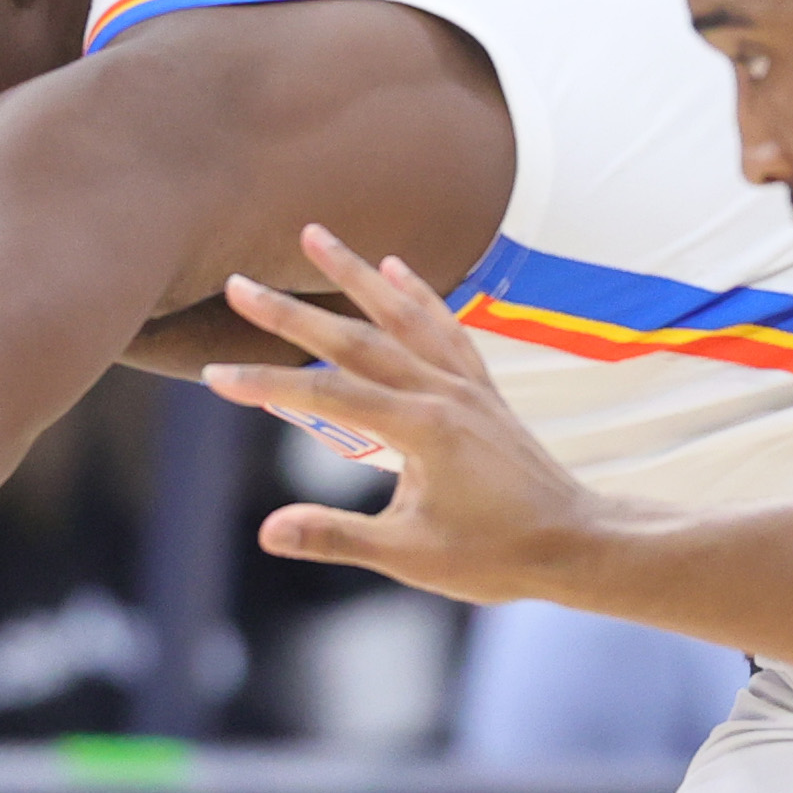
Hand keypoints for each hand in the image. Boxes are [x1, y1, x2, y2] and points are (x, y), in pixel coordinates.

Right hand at [200, 225, 608, 601]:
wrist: (576, 542)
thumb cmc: (496, 556)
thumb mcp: (409, 557)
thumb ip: (336, 537)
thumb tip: (268, 532)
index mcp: (421, 430)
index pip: (328, 397)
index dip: (267, 385)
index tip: (216, 378)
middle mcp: (442, 393)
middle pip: (355, 340)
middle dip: (291, 314)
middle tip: (239, 284)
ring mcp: (465, 384)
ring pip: (401, 316)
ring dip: (354, 274)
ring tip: (314, 235)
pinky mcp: (481, 388)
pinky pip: (445, 327)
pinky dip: (417, 294)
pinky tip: (394, 268)